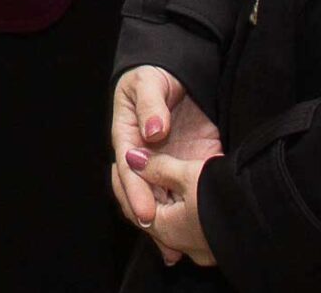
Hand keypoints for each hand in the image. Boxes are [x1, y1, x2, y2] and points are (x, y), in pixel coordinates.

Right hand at [110, 66, 219, 233]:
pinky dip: (187, 215)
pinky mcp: (188, 166)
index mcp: (127, 136)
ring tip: (176, 250)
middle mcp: (144, 157)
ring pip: (161, 199)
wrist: (180, 70)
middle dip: (150, 218)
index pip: (129, 170)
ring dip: (165, 226)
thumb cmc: (156, 73)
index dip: (136, 193)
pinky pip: (183, 194)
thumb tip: (154, 130)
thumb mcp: (149, 80)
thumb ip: (151, 104)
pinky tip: (194, 236)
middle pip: (142, 192)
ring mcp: (165, 163)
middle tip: (163, 239)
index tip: (145, 214)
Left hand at [132, 149, 216, 266]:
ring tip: (159, 175)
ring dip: (165, 199)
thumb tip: (132, 158)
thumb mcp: (187, 174)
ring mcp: (204, 246)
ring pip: (174, 220)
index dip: (125, 183)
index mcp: (168, 229)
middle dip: (144, 191)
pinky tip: (185, 191)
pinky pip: (193, 223)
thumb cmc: (225, 195)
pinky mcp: (220, 241)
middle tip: (137, 168)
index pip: (134, 208)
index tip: (121, 163)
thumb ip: (157, 167)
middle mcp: (184, 244)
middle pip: (153, 216)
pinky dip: (183, 206)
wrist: (272, 214)